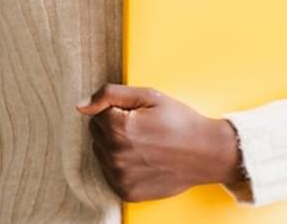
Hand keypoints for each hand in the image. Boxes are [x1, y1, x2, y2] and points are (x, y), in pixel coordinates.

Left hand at [76, 84, 243, 201]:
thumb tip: (80, 106)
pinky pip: (110, 173)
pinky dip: (122, 166)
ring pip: (102, 153)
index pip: (96, 113)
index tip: (138, 114)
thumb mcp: (149, 96)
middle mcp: (115, 155)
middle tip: (142, 127)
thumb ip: (110, 94)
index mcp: (118, 128)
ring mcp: (120, 177)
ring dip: (116, 147)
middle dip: (113, 127)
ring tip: (144, 144)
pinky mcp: (126, 192)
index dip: (117, 110)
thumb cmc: (179, 121)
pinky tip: (142, 160)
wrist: (206, 153)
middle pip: (97, 133)